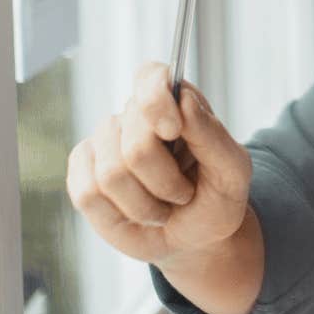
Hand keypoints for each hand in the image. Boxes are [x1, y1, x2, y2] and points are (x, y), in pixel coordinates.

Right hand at [66, 63, 251, 266]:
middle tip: (183, 194)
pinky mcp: (82, 174)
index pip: (150, 77)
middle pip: (136, 143)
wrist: (194, 236)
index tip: (172, 130)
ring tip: (163, 207)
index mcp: (174, 102)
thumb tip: (183, 100)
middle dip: (165, 181)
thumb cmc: (215, 197)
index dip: (155, 101)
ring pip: (111, 174)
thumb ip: (212, 134)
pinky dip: (119, 215)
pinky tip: (136, 213)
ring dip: (145, 205)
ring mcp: (103, 143)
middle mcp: (133, 116)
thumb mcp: (232, 170)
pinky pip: (87, 194)